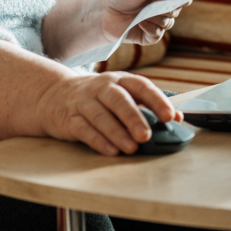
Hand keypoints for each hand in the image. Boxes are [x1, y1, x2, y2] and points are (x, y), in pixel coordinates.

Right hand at [36, 70, 180, 155]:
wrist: (53, 95)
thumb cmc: (97, 97)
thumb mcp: (122, 94)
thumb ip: (148, 105)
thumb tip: (177, 117)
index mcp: (120, 80)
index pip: (141, 86)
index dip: (157, 101)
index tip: (170, 116)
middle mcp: (102, 88)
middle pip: (119, 100)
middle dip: (134, 118)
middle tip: (146, 136)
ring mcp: (84, 102)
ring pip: (101, 116)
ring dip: (117, 133)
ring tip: (131, 148)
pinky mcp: (69, 118)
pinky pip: (84, 129)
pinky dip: (98, 140)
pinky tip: (111, 150)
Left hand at [94, 0, 185, 45]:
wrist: (100, 9)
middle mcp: (160, 6)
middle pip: (176, 10)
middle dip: (166, 8)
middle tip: (152, 5)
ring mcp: (154, 21)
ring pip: (168, 24)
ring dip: (156, 19)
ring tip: (141, 14)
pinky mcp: (147, 35)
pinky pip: (157, 36)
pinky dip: (150, 30)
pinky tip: (139, 24)